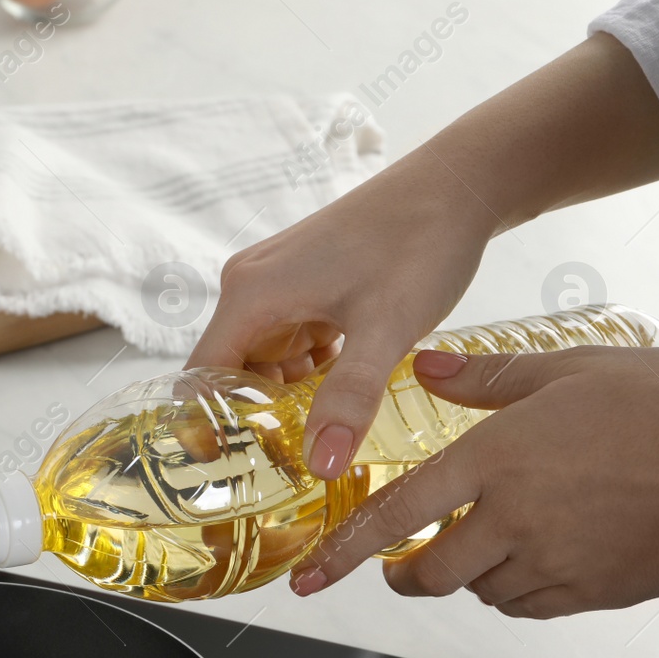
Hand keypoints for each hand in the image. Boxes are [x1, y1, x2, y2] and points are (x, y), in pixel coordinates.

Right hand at [186, 156, 494, 478]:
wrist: (458, 185)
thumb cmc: (419, 243)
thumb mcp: (387, 329)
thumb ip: (349, 398)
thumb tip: (320, 466)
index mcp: (250, 294)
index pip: (200, 377)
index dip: (209, 427)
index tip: (231, 472)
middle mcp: (250, 285)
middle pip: (230, 372)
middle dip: (255, 418)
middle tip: (290, 465)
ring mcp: (276, 281)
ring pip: (262, 359)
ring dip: (287, 396)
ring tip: (325, 431)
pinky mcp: (302, 281)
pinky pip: (288, 341)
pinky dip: (308, 371)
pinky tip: (345, 387)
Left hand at [290, 346, 658, 618]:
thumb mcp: (577, 367)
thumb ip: (490, 378)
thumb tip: (424, 370)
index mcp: (499, 457)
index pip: (397, 513)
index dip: (344, 549)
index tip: (311, 575)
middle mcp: (516, 519)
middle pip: (429, 572)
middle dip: (405, 572)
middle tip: (401, 562)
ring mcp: (557, 563)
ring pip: (480, 591)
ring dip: (469, 574)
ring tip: (489, 540)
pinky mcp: (595, 593)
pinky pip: (530, 606)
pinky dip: (516, 590)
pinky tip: (538, 557)